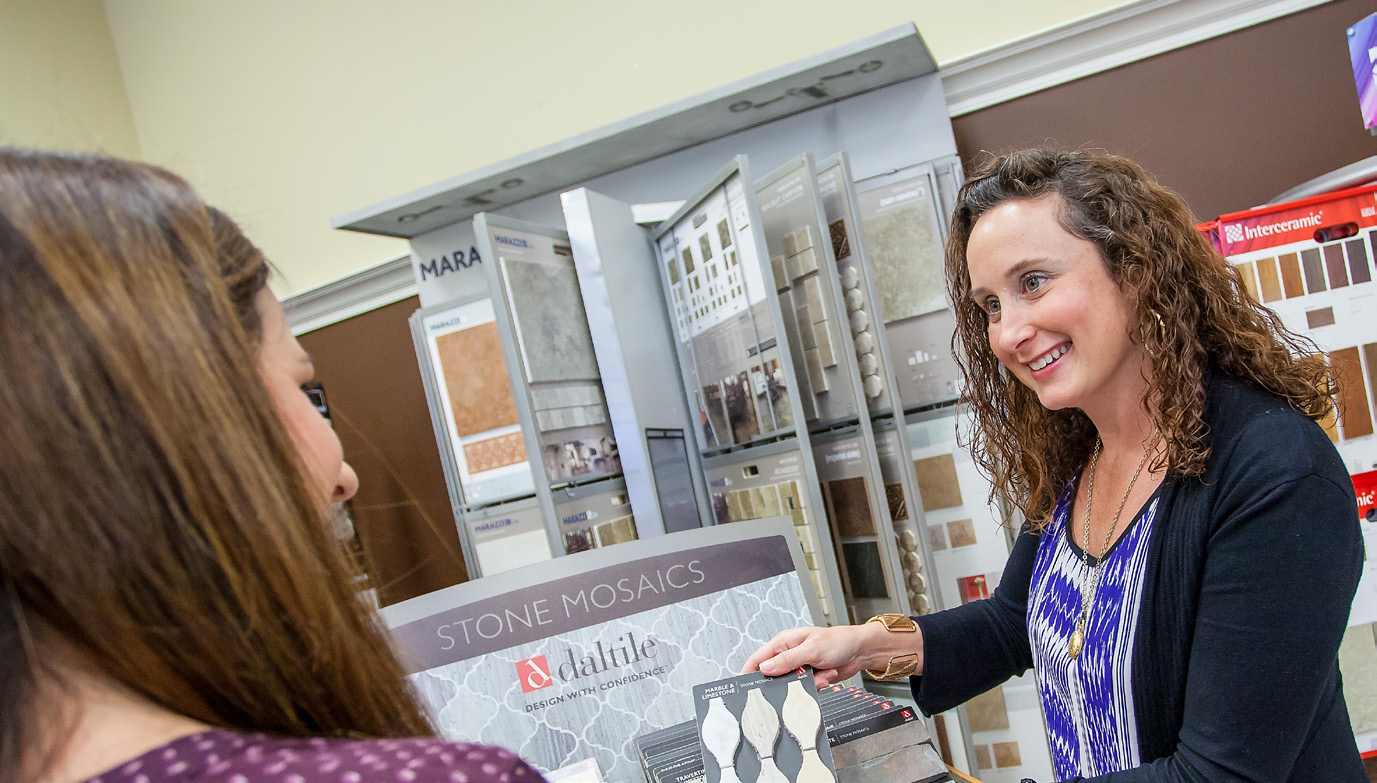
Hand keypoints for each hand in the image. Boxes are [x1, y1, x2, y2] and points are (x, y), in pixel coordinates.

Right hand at [740, 624, 880, 687]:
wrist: (859, 651)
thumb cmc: (837, 641)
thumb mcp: (810, 650)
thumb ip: (786, 660)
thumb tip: (765, 669)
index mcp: (784, 643)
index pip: (759, 658)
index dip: (749, 671)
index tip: (744, 685)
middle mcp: (789, 654)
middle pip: (775, 675)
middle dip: (788, 681)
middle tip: (799, 679)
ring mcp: (800, 666)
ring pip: (792, 685)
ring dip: (807, 683)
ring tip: (821, 674)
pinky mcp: (810, 676)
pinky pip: (806, 688)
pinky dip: (817, 684)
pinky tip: (826, 675)